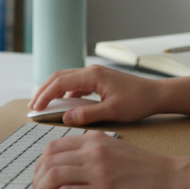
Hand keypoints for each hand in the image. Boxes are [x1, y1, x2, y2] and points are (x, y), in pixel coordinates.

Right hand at [30, 65, 163, 124]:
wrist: (156, 95)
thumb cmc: (138, 102)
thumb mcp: (113, 112)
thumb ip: (87, 114)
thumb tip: (66, 117)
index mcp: (93, 75)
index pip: (60, 82)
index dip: (45, 95)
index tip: (35, 108)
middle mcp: (92, 71)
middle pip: (59, 76)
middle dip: (44, 90)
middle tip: (32, 106)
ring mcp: (96, 74)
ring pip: (67, 78)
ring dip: (53, 90)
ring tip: (43, 104)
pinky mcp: (100, 80)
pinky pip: (76, 83)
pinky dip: (65, 92)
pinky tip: (64, 103)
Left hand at [32, 131, 189, 188]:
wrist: (176, 179)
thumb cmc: (150, 170)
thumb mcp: (117, 149)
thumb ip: (94, 152)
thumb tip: (71, 165)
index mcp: (95, 140)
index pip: (52, 147)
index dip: (40, 165)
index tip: (41, 178)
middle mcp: (93, 152)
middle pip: (47, 162)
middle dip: (36, 180)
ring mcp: (98, 172)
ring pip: (51, 178)